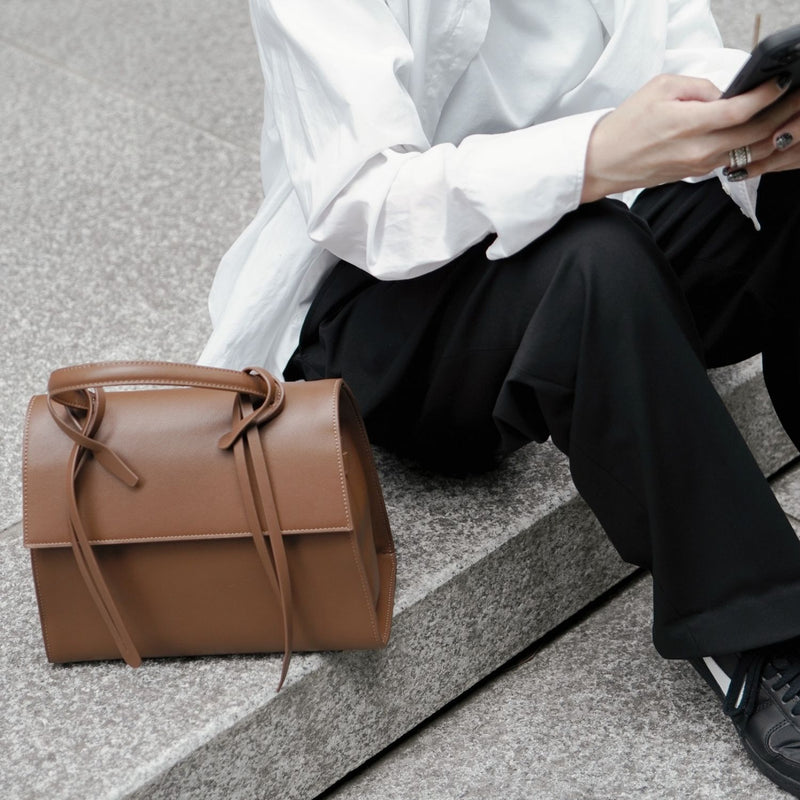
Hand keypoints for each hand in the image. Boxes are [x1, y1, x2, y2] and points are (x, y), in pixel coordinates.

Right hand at [581, 73, 799, 202]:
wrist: (602, 163)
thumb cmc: (625, 125)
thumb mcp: (659, 89)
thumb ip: (698, 87)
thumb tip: (724, 93)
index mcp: (689, 125)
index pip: (742, 110)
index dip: (768, 94)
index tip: (782, 80)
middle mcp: (699, 150)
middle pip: (755, 134)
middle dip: (782, 113)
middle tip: (796, 97)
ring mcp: (699, 165)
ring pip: (749, 151)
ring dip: (773, 134)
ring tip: (788, 116)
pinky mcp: (696, 174)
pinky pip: (733, 160)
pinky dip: (752, 147)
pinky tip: (762, 134)